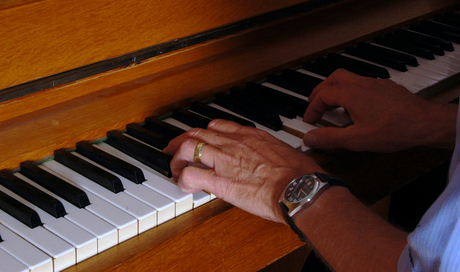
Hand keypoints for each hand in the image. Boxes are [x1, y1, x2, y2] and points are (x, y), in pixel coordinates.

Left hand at [163, 119, 323, 222]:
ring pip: (188, 147)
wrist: (299, 188)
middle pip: (197, 133)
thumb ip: (269, 152)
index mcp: (250, 136)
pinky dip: (182, 179)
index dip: (204, 133)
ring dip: (176, 158)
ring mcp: (225, 160)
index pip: (218, 125)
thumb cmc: (298, 174)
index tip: (201, 140)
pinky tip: (185, 186)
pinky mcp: (221, 182)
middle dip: (180, 141)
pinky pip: (191, 174)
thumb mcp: (283, 152)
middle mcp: (233, 143)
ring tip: (176, 169)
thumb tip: (268, 160)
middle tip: (173, 150)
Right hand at [303, 69, 456, 151]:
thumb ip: (330, 138)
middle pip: (333, 79)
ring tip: (333, 106)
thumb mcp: (357, 139)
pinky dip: (352, 92)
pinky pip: (363, 84)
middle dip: (321, 91)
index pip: (322, 96)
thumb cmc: (395, 129)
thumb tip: (311, 138)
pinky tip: (358, 107)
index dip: (312, 108)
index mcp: (351, 93)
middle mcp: (361, 84)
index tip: (309, 121)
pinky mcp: (386, 88)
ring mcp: (375, 83)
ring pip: (349, 79)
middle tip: (315, 104)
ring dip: (336, 90)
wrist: (426, 123)